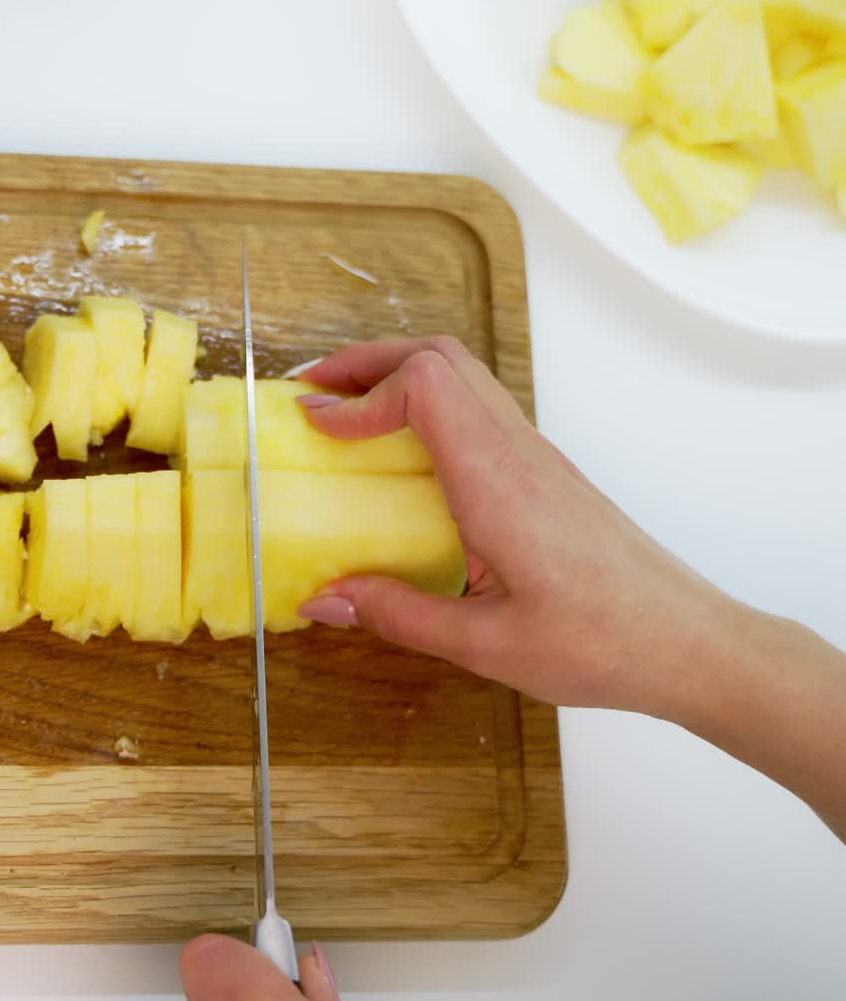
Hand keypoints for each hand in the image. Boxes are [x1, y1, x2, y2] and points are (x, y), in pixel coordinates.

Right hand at [295, 336, 845, 841]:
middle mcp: (517, 450)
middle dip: (368, 361)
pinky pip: (477, 406)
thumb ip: (396, 613)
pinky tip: (402, 453)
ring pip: (463, 373)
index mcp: (496, 481)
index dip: (360, 395)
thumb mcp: (483, 644)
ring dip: (398, 375)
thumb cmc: (598, 643)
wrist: (686, 641)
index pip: (425, 386)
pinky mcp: (543, 469)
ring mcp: (534, 453)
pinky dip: (427, 403)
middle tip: (314, 393)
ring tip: (347, 411)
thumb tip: (322, 600)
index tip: (314, 426)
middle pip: (442, 356)